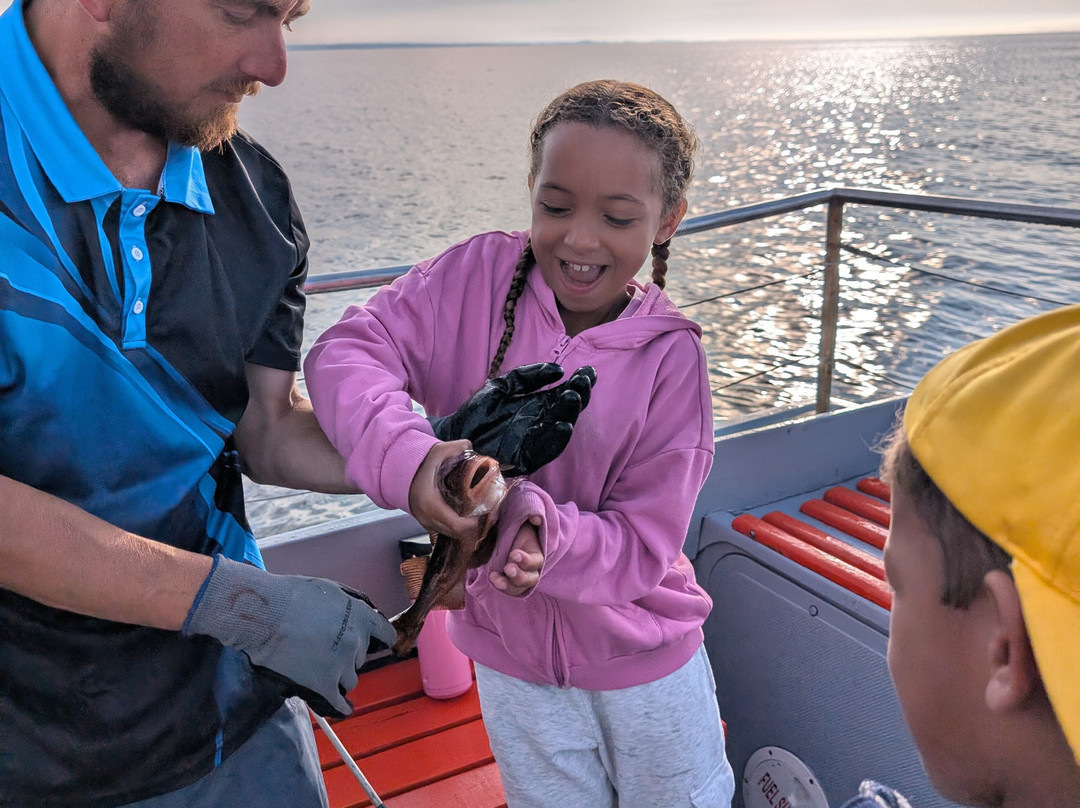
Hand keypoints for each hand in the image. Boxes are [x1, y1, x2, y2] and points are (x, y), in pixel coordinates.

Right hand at [181, 555, 396, 717]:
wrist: (266, 614)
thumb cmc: (293, 595)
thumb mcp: (332, 590)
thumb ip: (351, 605)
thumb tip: (363, 613)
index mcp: (361, 618)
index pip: (385, 635)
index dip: (378, 639)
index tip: (375, 645)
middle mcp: (356, 643)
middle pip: (360, 658)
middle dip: (348, 655)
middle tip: (327, 650)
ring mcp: (341, 666)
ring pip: (350, 680)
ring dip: (339, 676)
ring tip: (319, 669)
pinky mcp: (323, 685)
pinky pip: (338, 703)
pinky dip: (341, 707)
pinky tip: (342, 708)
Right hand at [408, 440, 482, 537]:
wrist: (398, 470)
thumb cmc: (419, 462)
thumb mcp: (438, 451)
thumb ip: (458, 447)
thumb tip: (472, 449)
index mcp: (430, 503)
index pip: (456, 525)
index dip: (473, 524)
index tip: (483, 513)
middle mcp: (426, 517)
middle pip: (455, 533)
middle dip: (472, 527)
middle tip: (484, 515)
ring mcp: (424, 522)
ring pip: (450, 534)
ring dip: (463, 529)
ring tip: (476, 516)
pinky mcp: (424, 522)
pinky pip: (443, 530)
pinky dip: (454, 527)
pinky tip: (463, 516)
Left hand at [429, 363, 596, 476]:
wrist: (452, 435)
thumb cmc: (477, 413)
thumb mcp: (501, 386)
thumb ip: (527, 376)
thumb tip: (558, 370)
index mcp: (537, 405)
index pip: (564, 393)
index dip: (579, 383)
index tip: (589, 371)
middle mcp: (540, 423)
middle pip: (566, 411)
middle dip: (578, 396)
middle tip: (582, 382)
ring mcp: (533, 441)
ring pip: (559, 429)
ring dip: (569, 414)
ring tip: (573, 398)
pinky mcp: (524, 458)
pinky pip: (544, 450)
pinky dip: (555, 439)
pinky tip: (564, 425)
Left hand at [489, 517, 542, 595]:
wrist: (503, 529)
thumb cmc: (515, 523)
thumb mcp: (523, 518)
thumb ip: (530, 516)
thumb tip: (536, 519)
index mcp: (536, 553)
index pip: (536, 561)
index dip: (526, 560)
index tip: (514, 554)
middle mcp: (530, 568)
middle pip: (530, 579)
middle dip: (519, 575)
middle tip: (508, 568)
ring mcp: (518, 575)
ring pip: (519, 587)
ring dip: (508, 584)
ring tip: (496, 578)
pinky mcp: (507, 579)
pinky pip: (507, 587)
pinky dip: (500, 585)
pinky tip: (492, 577)